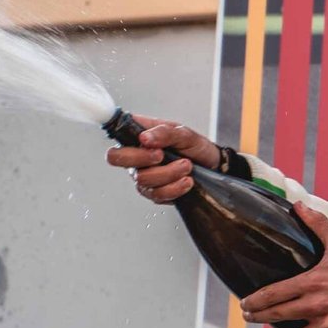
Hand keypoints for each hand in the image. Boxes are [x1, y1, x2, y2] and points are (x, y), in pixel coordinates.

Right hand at [105, 114, 220, 202]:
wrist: (211, 165)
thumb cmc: (194, 146)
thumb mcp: (183, 133)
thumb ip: (164, 132)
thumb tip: (145, 137)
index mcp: (137, 137)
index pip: (115, 137)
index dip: (121, 142)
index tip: (144, 141)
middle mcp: (136, 158)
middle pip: (119, 160)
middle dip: (142, 158)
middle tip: (162, 154)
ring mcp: (144, 176)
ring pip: (142, 180)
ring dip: (168, 173)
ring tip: (186, 166)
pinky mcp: (156, 193)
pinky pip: (158, 195)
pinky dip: (175, 188)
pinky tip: (187, 181)